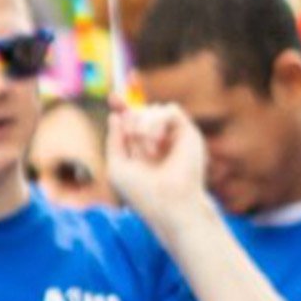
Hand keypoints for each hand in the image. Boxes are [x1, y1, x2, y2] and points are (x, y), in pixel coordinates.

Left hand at [105, 103, 216, 232]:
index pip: (130, 121)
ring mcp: (172, 135)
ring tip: (148, 150)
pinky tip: (157, 142)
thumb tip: (116, 116)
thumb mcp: (117, 166)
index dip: (122, 108)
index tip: (113, 98)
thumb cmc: (141, 192)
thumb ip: (114, 141)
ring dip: (144, 127)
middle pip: (140, 111)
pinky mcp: (188, 132)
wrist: (168, 202)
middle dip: (132, 122)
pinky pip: (170, 109)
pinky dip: (158, 122)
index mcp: (140, 148)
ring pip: (153, 109)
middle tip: (135, 140)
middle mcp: (157, 140)